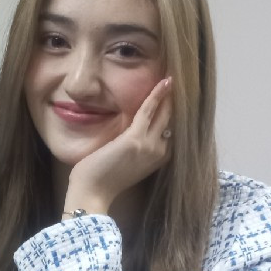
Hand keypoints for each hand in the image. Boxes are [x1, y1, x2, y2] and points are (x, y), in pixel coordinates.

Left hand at [64, 78, 172, 215]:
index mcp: (159, 159)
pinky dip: (157, 95)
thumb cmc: (102, 180)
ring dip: (169, 94)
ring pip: (165, 114)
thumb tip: (134, 130)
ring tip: (172, 77)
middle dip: (177, 101)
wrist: (91, 193)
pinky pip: (149, 110)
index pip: (172, 131)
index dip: (175, 113)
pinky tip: (165, 81)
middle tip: (179, 82)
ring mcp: (150, 146)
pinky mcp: (135, 139)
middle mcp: (160, 153)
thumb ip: (136, 147)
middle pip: (173, 121)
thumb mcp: (126, 162)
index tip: (176, 96)